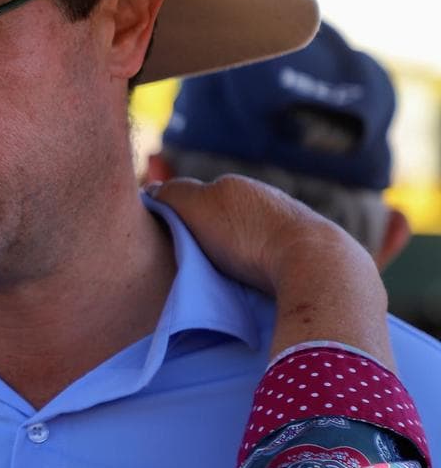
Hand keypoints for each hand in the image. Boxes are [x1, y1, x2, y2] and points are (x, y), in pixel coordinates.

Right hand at [148, 175, 391, 366]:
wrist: (315, 263)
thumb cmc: (248, 236)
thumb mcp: (196, 207)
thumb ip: (171, 194)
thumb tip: (152, 190)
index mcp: (236, 186)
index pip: (196, 196)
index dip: (180, 217)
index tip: (170, 242)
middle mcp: (265, 197)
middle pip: (225, 215)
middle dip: (212, 233)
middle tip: (196, 262)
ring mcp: (291, 222)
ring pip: (252, 235)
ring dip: (240, 250)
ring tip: (227, 277)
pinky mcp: (310, 249)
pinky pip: (275, 254)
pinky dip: (263, 264)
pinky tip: (258, 281)